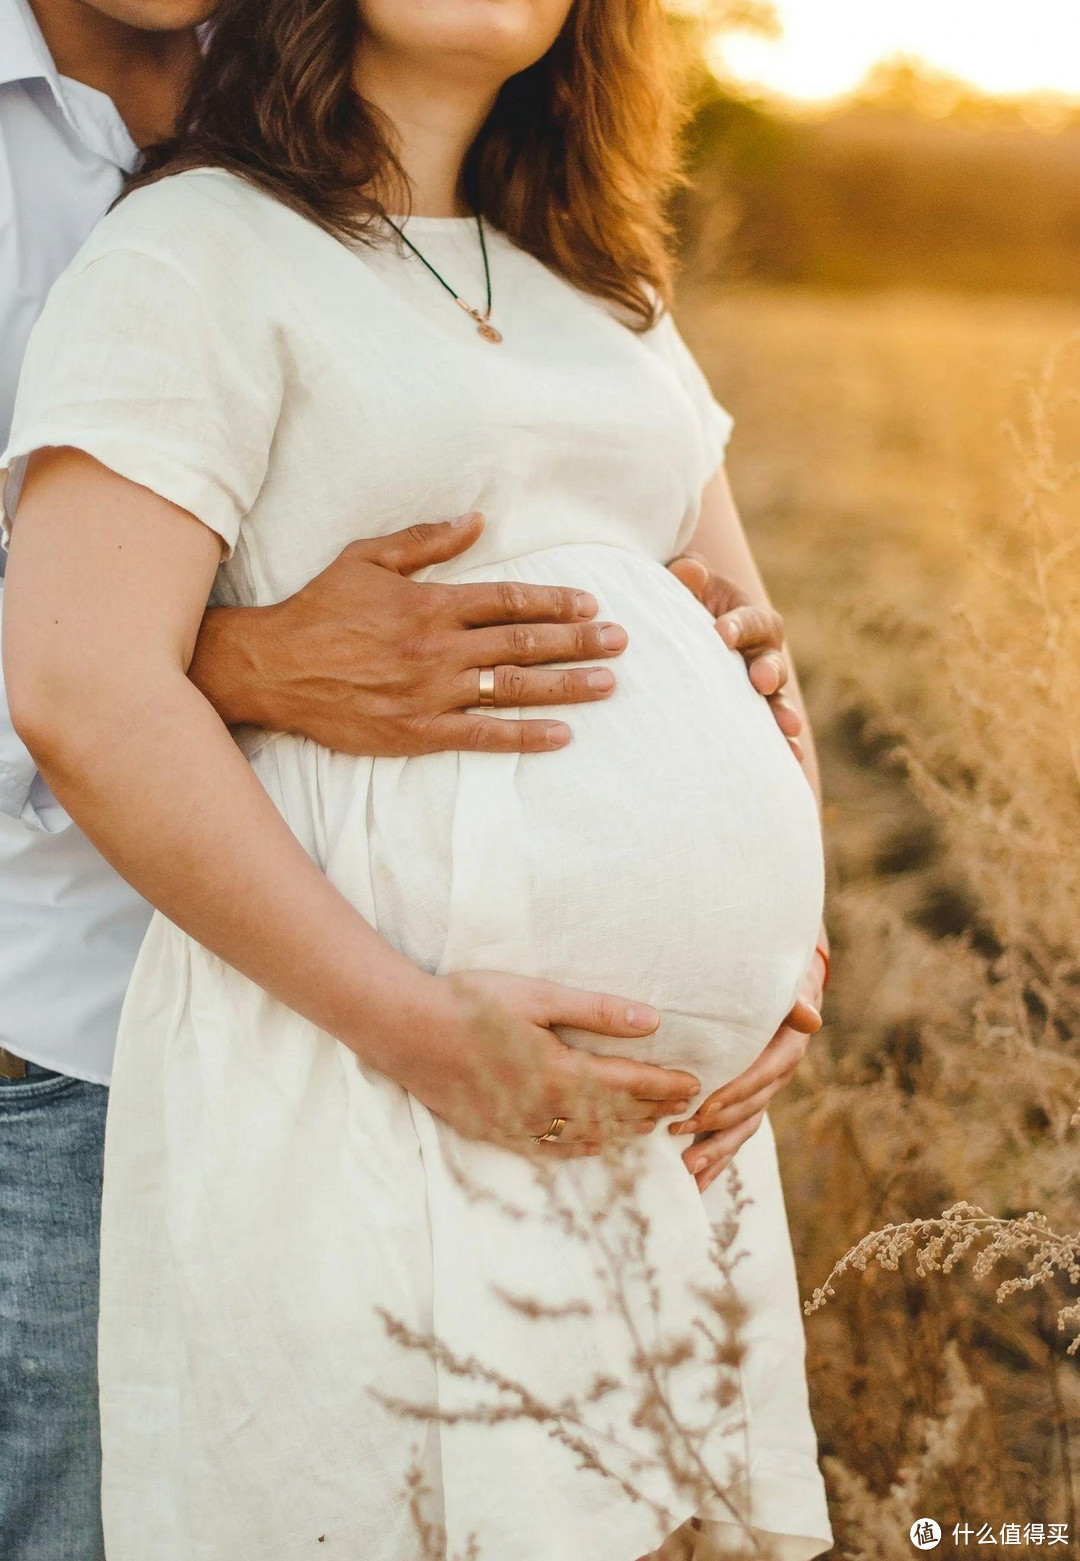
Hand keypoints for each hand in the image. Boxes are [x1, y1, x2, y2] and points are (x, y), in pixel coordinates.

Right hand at [190, 513, 627, 755]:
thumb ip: (426, 540)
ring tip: (609, 683)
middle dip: (578, 641)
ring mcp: (430, 693)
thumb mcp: (367, 558)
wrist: (272, 667)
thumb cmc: (319, 609)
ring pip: (513, 688)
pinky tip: (562, 735)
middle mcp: (438, 648)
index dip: (554, 602)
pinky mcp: (417, 731)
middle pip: (523, 643)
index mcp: (430, 604)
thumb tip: (476, 519)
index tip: (592, 604)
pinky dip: (525, 736)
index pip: (508, 600)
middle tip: (621, 641)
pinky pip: (482, 736)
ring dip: (567, 686)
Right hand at [399, 971, 700, 1156]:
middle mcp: (544, 1108)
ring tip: (650, 1129)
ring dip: (622, 1134)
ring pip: (584, 1139)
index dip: (665, 1086)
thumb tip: (652, 1019)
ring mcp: (517, 1126)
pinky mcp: (493, 1133)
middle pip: (612, 1116)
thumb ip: (596, 1011)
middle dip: (651, 1111)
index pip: (629, 1084)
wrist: (404, 1030)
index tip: (694, 1085)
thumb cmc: (470, 1002)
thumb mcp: (538, 995)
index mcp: (560, 1072)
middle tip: (684, 1108)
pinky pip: (548, 1150)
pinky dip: (579, 1149)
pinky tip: (592, 1147)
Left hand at [667, 555, 802, 759]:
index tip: (720, 633)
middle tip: (761, 681)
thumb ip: (687, 575)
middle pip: (772, 661)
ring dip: (782, 714)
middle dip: (769, 671)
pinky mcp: (750, 714)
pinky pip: (768, 731)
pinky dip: (779, 745)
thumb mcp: (683, 583)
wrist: (677, 631)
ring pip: (775, 699)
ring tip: (788, 731)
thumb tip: (688, 571)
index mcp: (749, 617)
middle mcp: (762, 652)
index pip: (752, 619)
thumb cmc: (681, 601)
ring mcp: (758, 686)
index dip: (739, 625)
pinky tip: (789, 762)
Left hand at [668, 950, 826, 1192]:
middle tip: (683, 1137)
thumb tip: (811, 1016)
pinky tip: (695, 1182)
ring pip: (741, 1129)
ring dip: (715, 1152)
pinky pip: (733, 1136)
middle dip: (717, 1128)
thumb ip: (795, 1001)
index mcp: (785, 1054)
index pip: (762, 1076)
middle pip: (749, 1111)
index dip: (738, 1091)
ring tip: (688, 1170)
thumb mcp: (788, 989)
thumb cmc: (778, 990)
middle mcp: (775, 1080)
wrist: (786, 1000)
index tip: (708, 1104)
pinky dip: (716, 1160)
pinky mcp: (746, 1105)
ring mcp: (761, 1096)